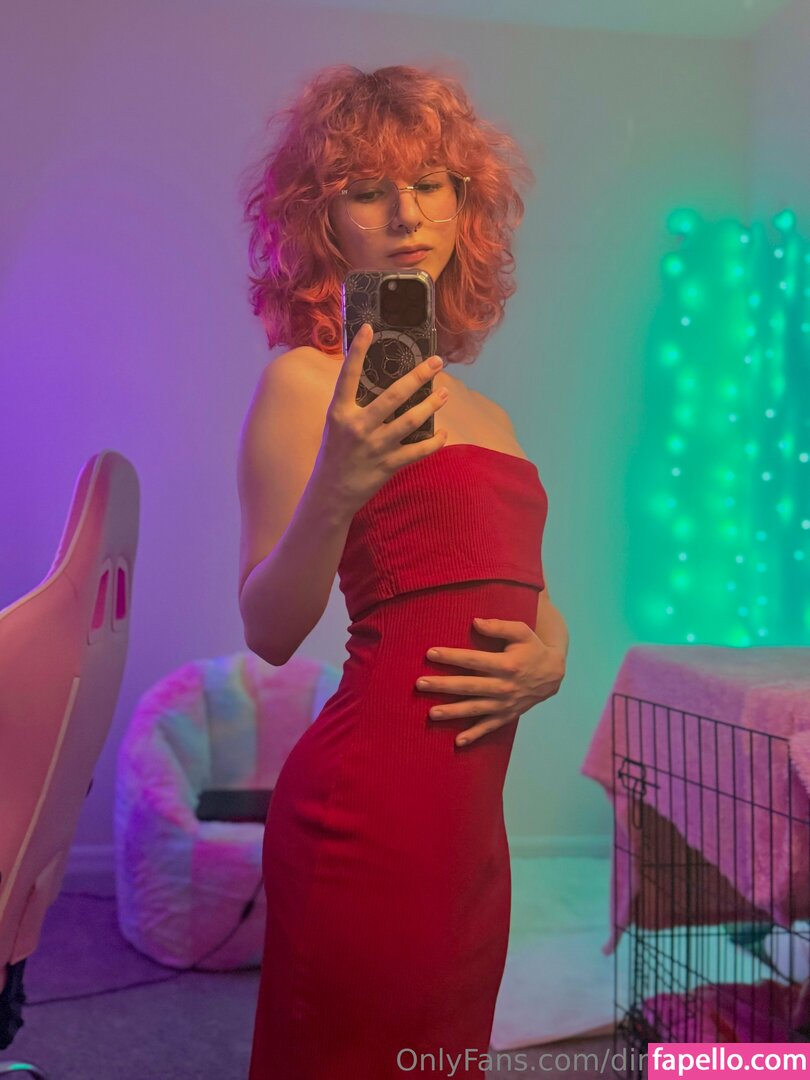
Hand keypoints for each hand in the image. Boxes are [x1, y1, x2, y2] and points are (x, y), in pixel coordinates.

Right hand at [316, 323, 449, 513]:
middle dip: (418, 376)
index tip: (370, 328)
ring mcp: (375, 446)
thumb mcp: (336, 425)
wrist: (330, 493)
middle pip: (393, 396)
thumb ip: (353, 404)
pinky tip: (443, 433)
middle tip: (437, 362)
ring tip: (444, 393)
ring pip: (411, 421)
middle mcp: (358, 426)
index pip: (348, 376)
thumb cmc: (334, 454)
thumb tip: (378, 380)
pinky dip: (434, 442)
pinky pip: (417, 451)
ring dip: (431, 405)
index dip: (358, 351)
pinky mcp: (388, 465)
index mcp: (340, 412)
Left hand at [415, 617, 565, 746]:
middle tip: (420, 684)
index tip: (430, 653)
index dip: (451, 656)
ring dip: (453, 712)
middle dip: (443, 685)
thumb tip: (475, 622)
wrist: (553, 674)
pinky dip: (475, 735)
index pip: (473, 660)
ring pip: (475, 709)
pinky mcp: (507, 714)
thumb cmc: (533, 648)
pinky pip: (489, 727)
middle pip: (469, 686)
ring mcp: (506, 703)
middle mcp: (505, 686)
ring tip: (431, 713)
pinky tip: (458, 741)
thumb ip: (499, 626)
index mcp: (507, 664)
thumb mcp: (521, 631)